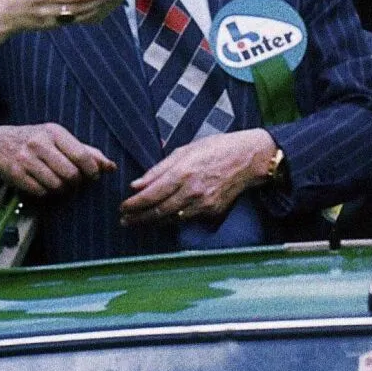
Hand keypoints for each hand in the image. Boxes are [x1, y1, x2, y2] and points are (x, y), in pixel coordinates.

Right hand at [0, 123, 114, 195]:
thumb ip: (86, 151)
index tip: (93, 176)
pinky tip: (41, 184)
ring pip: (56, 185)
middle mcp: (39, 143)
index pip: (81, 156)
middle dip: (75, 182)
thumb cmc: (36, 141)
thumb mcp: (59, 139)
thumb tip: (111, 166)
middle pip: (71, 174)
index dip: (92, 171)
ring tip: (57, 182)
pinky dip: (45, 192)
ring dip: (60, 189)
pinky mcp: (15, 173)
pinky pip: (40, 191)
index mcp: (54, 132)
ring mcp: (26, 159)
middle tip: (73, 181)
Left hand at [121, 129, 277, 225]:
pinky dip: (171, 220)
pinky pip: (186, 219)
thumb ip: (159, 169)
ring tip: (138, 222)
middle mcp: (192, 191)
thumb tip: (136, 185)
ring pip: (171, 219)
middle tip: (124, 220)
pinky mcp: (212, 211)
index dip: (133, 204)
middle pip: (158, 211)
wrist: (249, 159)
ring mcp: (203, 203)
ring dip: (152, 222)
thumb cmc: (216, 148)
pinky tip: (161, 219)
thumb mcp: (185, 150)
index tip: (122, 207)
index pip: (151, 194)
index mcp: (183, 172)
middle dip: (138, 218)